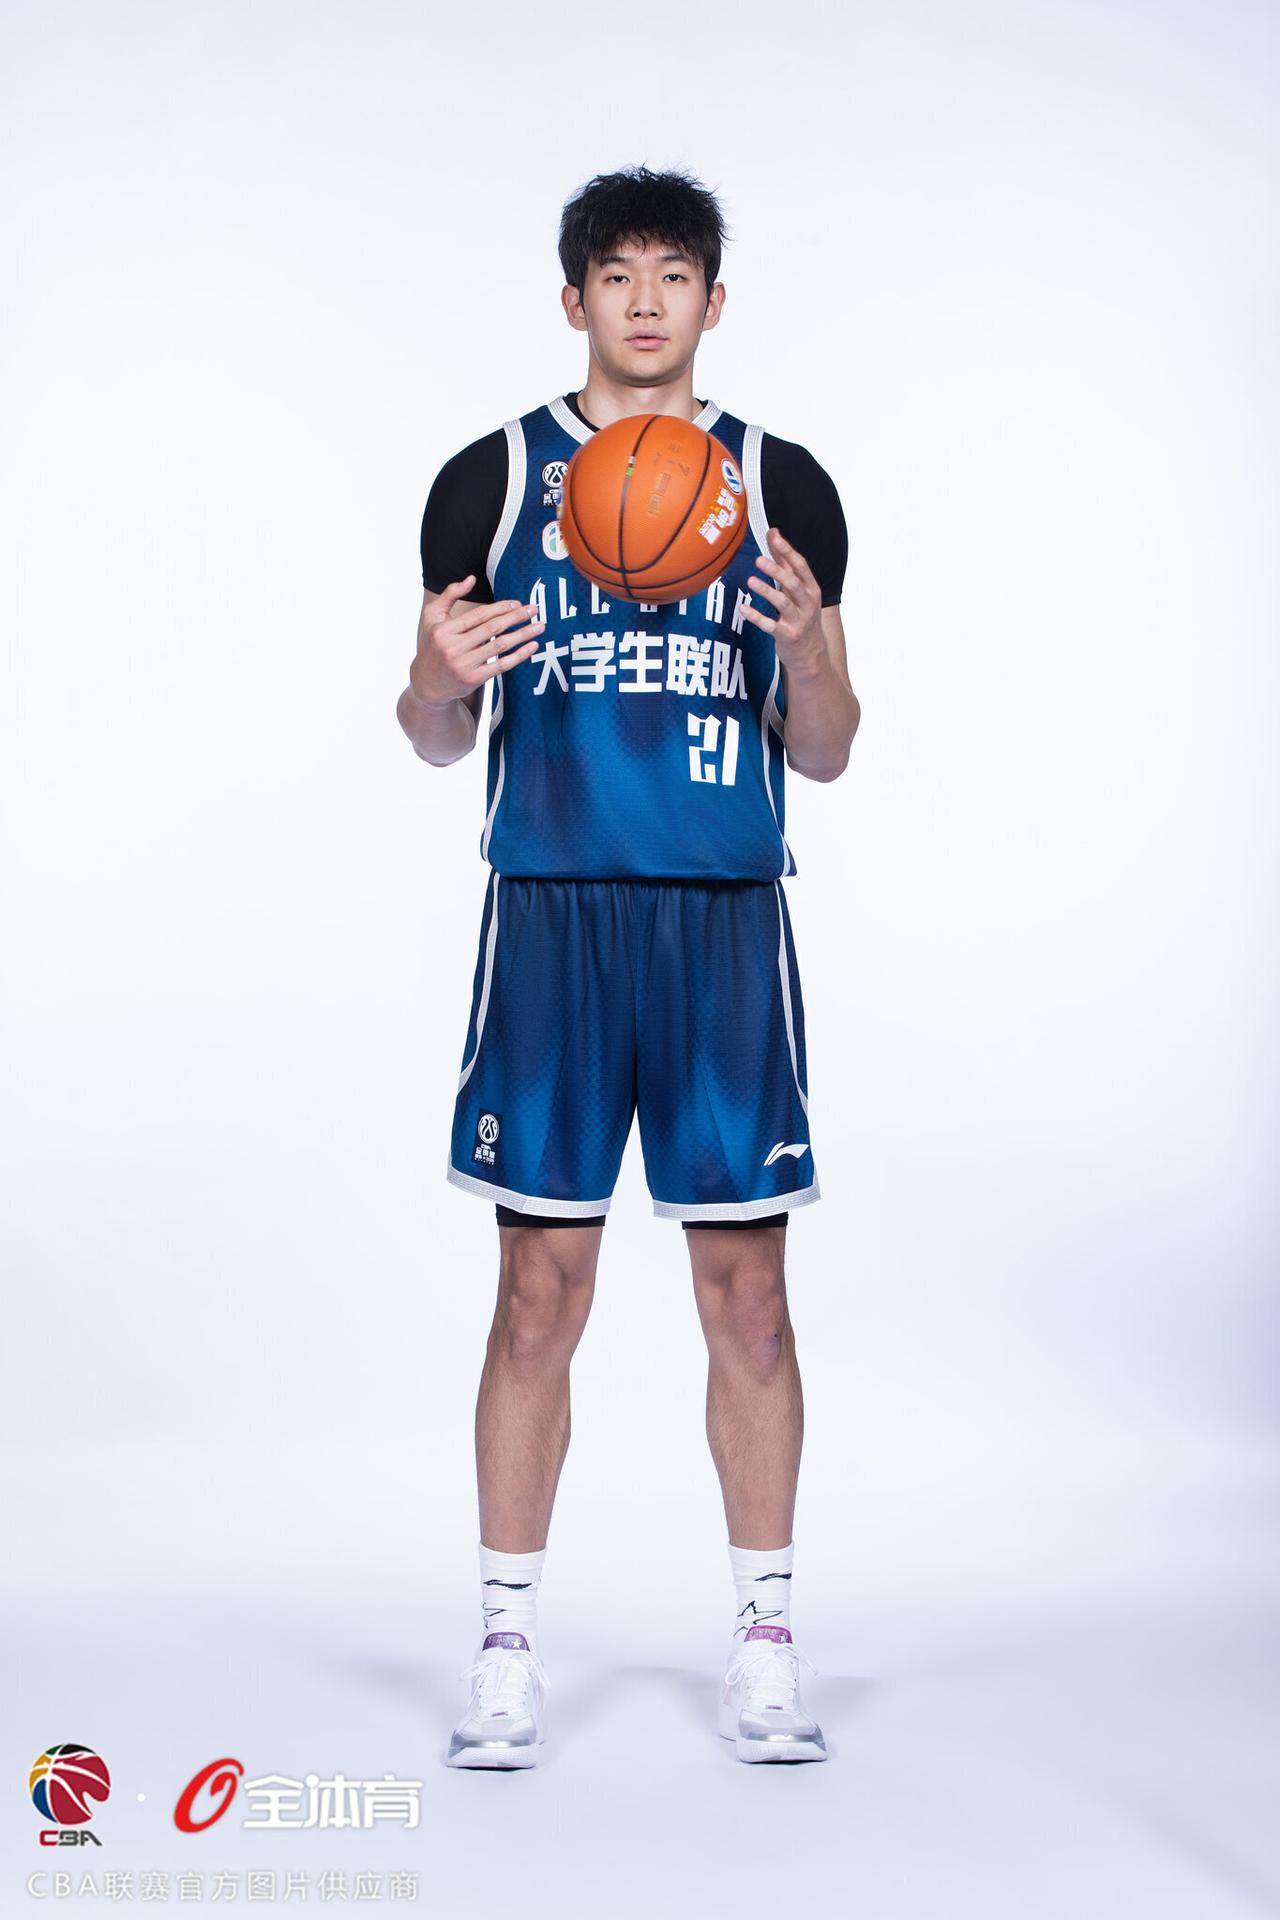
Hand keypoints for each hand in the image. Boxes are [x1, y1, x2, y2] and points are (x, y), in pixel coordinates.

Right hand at [409, 575, 544, 705]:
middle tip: (534, 610)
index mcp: (444, 630)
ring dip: (522, 635)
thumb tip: (471, 578)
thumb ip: (449, 595)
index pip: (478, 616)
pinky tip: (532, 646)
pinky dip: (519, 656)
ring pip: (500, 646)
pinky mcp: (474, 679)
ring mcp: (464, 665)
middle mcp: (453, 647)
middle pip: (492, 628)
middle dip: (516, 618)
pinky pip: (501, 665)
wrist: (427, 683)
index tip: (517, 603)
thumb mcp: (432, 617)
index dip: (500, 608)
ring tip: (539, 627)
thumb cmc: (432, 645)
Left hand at [742, 529, 825, 673]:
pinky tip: (743, 609)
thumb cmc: (801, 615)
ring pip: (783, 603)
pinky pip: (770, 626)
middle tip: (758, 559)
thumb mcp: (797, 591)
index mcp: (811, 589)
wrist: (811, 653)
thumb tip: (774, 534)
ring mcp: (799, 621)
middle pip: (792, 583)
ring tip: (750, 580)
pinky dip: (756, 617)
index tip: (774, 536)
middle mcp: (808, 603)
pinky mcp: (788, 636)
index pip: (800, 566)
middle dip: (776, 570)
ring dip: (766, 591)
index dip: (787, 550)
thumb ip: (785, 564)